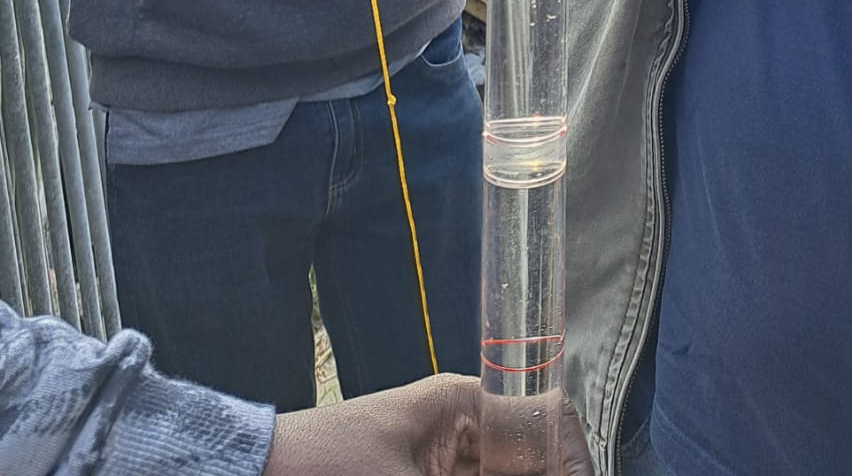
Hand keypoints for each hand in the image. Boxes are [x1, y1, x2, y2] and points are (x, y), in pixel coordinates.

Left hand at [264, 380, 593, 475]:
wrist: (260, 475)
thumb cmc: (327, 465)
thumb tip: (535, 475)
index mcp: (462, 402)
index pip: (543, 415)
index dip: (572, 456)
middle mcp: (458, 427)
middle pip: (525, 455)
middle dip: (546, 473)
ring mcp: (438, 461)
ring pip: (498, 471)